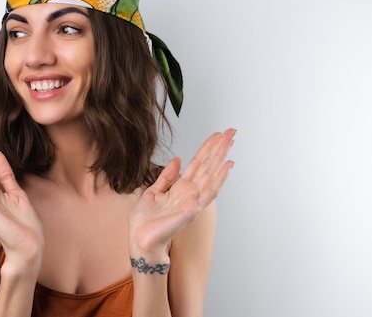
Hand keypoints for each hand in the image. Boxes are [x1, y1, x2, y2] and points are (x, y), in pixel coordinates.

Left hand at [129, 128, 235, 254]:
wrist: (140, 239)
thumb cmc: (145, 221)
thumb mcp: (153, 191)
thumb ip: (166, 176)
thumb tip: (177, 159)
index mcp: (180, 188)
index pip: (197, 163)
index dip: (207, 148)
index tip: (217, 135)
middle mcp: (190, 192)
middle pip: (207, 165)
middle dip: (219, 148)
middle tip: (231, 132)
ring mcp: (193, 201)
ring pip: (211, 175)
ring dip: (221, 158)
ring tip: (230, 143)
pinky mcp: (192, 210)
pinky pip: (208, 193)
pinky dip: (218, 179)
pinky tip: (226, 167)